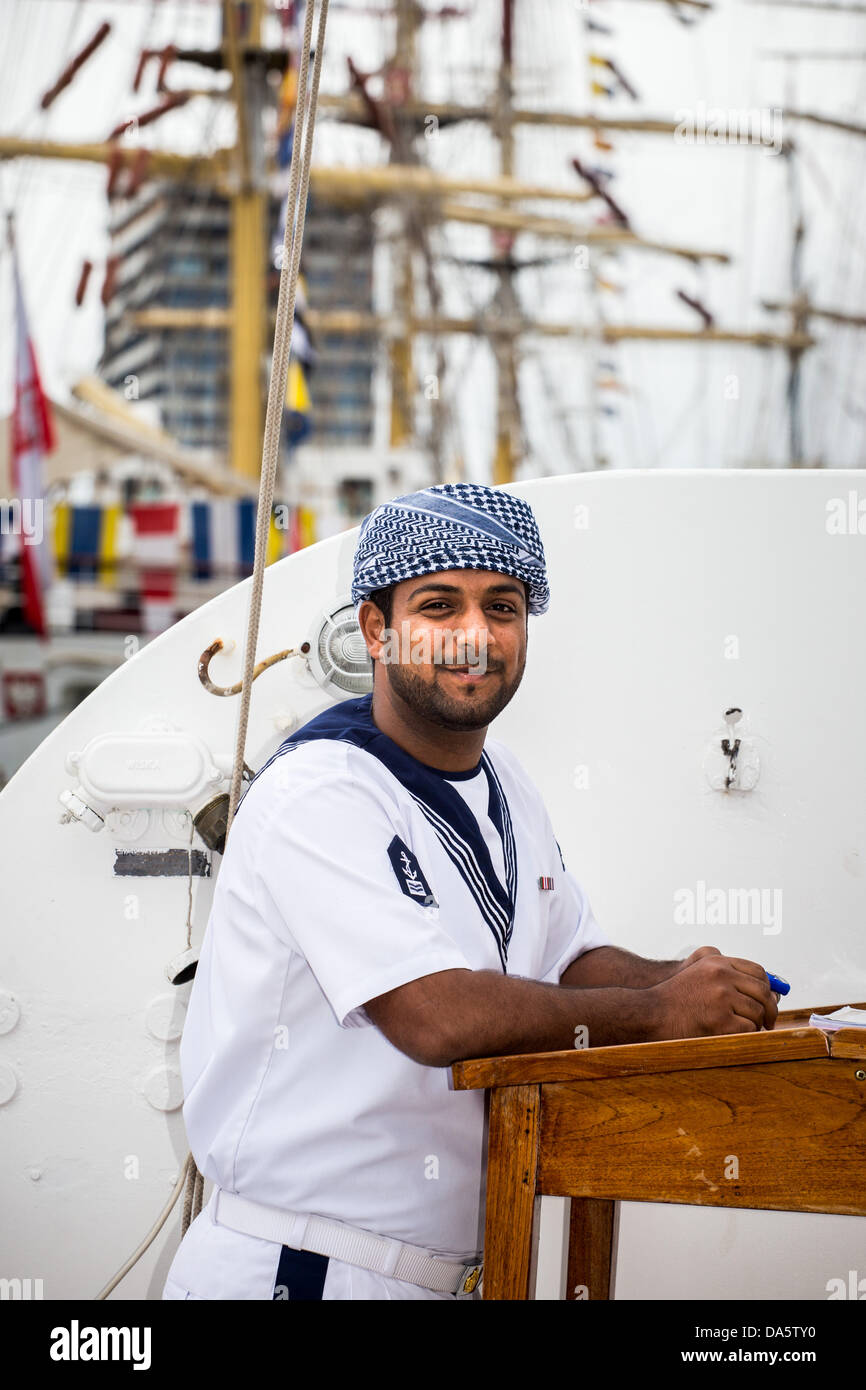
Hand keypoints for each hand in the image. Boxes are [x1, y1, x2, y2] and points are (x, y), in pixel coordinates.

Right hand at [650, 950, 777, 1039]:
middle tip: (769, 1022)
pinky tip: (736, 1036)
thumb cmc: (674, 997)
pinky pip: (749, 1028)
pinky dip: (746, 1035)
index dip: (768, 987)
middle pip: (762, 992)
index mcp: (717, 961)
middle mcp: (721, 974)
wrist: (650, 1013)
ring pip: (758, 1012)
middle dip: (770, 1009)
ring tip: (744, 1029)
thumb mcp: (697, 972)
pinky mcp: (720, 1019)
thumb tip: (770, 990)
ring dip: (756, 1024)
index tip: (770, 1000)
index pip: (757, 971)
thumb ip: (727, 973)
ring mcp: (721, 996)